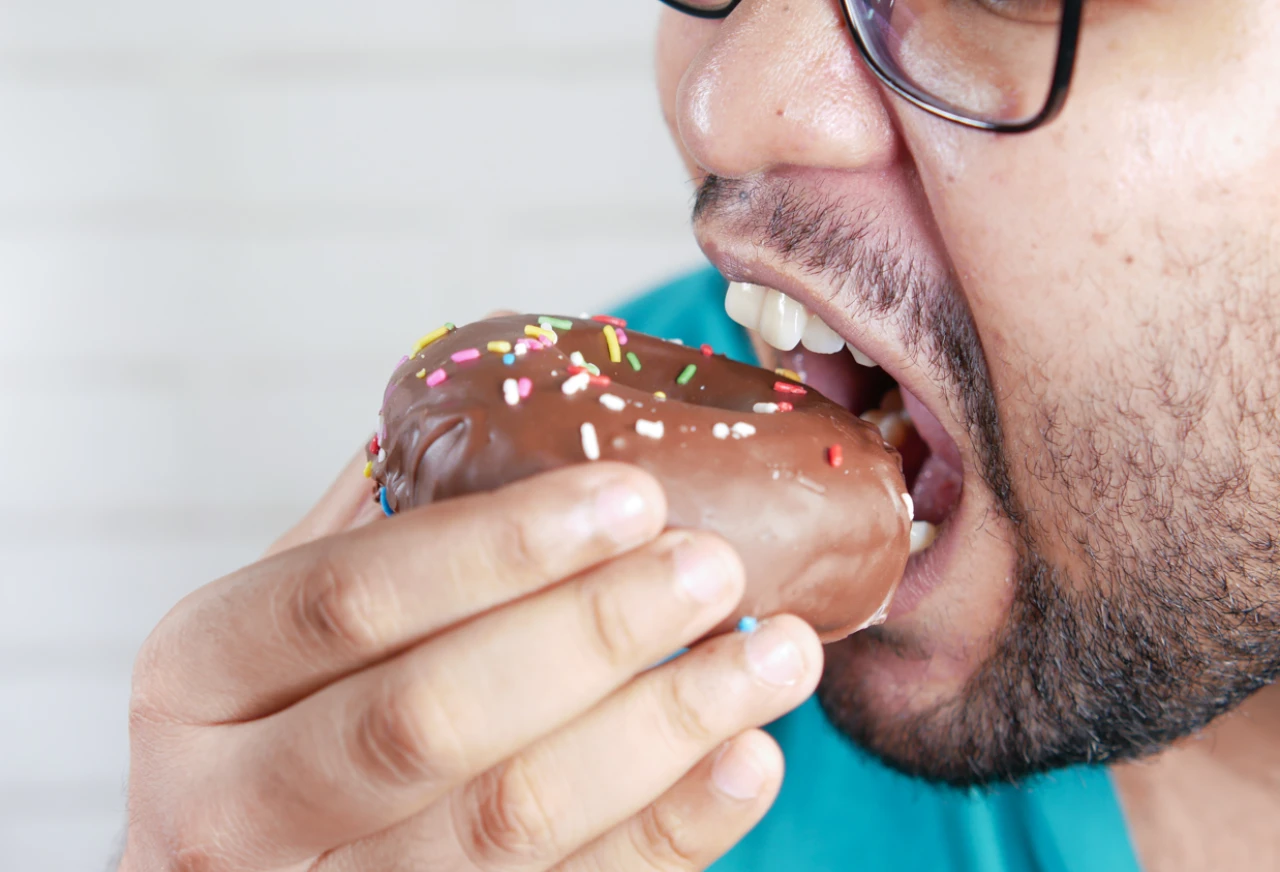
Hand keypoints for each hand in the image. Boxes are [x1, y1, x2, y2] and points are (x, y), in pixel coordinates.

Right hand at [120, 451, 822, 870]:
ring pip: (506, 824)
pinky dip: (669, 832)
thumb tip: (514, 409)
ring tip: (774, 657)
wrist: (238, 868)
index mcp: (197, 675)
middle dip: (592, 634)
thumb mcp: (281, 618)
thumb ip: (372, 531)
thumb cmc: (279, 717)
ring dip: (662, 733)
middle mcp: (230, 804)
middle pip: (428, 718)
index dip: (498, 548)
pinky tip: (747, 761)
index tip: (633, 495)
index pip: (347, 598)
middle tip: (714, 567)